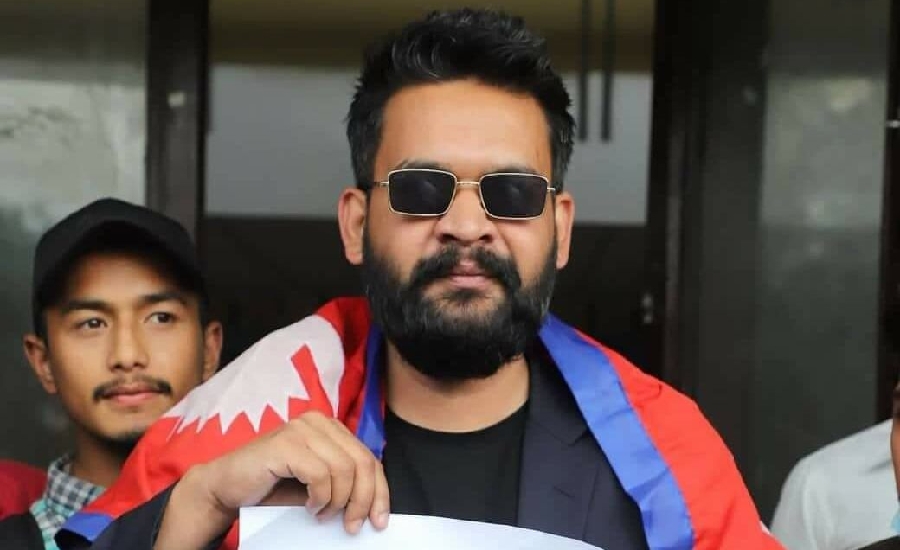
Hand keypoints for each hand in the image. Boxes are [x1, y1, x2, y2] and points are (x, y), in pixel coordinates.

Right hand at [154, 412, 389, 548]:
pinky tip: (310, 507)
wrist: (226, 487)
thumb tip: (375, 507)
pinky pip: (320, 473)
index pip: (369, 457)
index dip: (379, 491)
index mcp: (330, 428)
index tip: (380, 520)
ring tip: (323, 515)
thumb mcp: (317, 484)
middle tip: (351, 525)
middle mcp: (318, 422)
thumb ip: (343, 483)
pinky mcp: (285, 443)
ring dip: (338, 501)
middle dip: (363, 499)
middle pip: (362, 462)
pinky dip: (320, 497)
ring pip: (344, 469)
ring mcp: (301, 429)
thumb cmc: (273, 487)